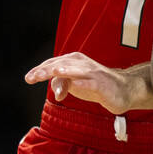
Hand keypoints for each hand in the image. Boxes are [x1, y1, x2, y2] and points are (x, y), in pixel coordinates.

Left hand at [24, 52, 150, 112]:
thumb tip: (55, 92)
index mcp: (74, 61)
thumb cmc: (96, 85)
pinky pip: (91, 83)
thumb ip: (62, 84)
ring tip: (53, 72)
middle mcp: (82, 64)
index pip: (54, 63)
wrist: (124, 90)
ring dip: (64, 71)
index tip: (28, 78)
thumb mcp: (76, 84)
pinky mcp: (102, 84)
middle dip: (46, 70)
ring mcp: (93, 74)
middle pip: (62, 65)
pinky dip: (82, 82)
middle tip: (32, 77)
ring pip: (76, 70)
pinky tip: (73, 84)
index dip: (40, 70)